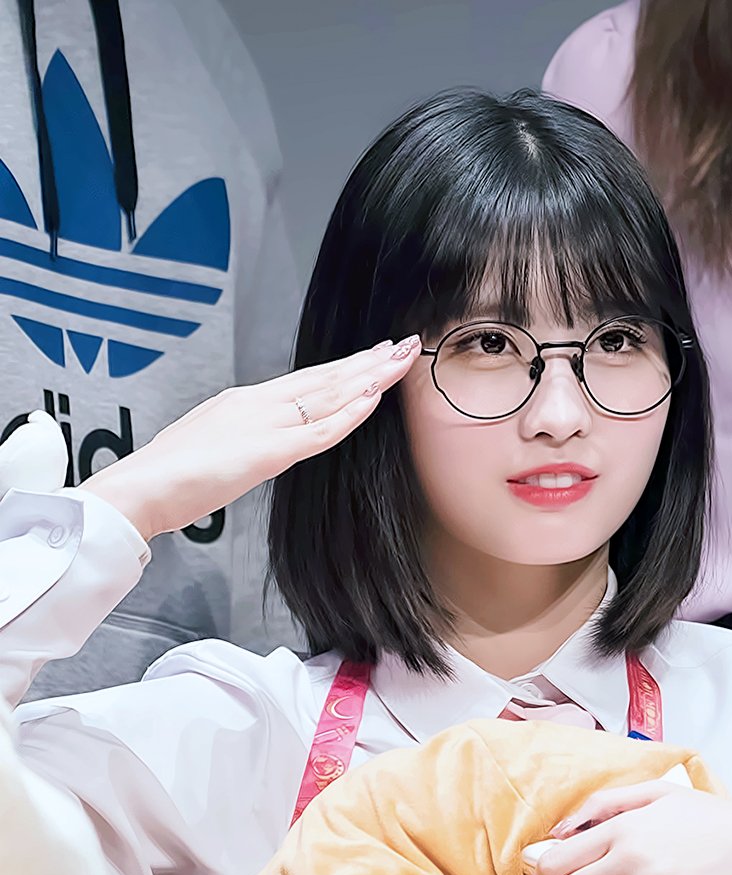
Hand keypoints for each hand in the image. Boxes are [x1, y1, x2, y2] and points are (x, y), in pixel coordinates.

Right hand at [81, 335, 421, 539]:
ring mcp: (267, 423)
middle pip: (326, 377)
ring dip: (371, 376)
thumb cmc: (168, 476)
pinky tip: (375, 397)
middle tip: (404, 345)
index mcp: (246, 401)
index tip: (373, 356)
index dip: (344, 367)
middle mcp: (260, 403)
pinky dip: (351, 413)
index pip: (308, 380)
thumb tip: (254, 445)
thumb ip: (239, 440)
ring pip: (331, 394)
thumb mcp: (212, 446)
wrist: (142, 486)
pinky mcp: (271, 451)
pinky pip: (322, 430)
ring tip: (402, 359)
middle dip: (368, 361)